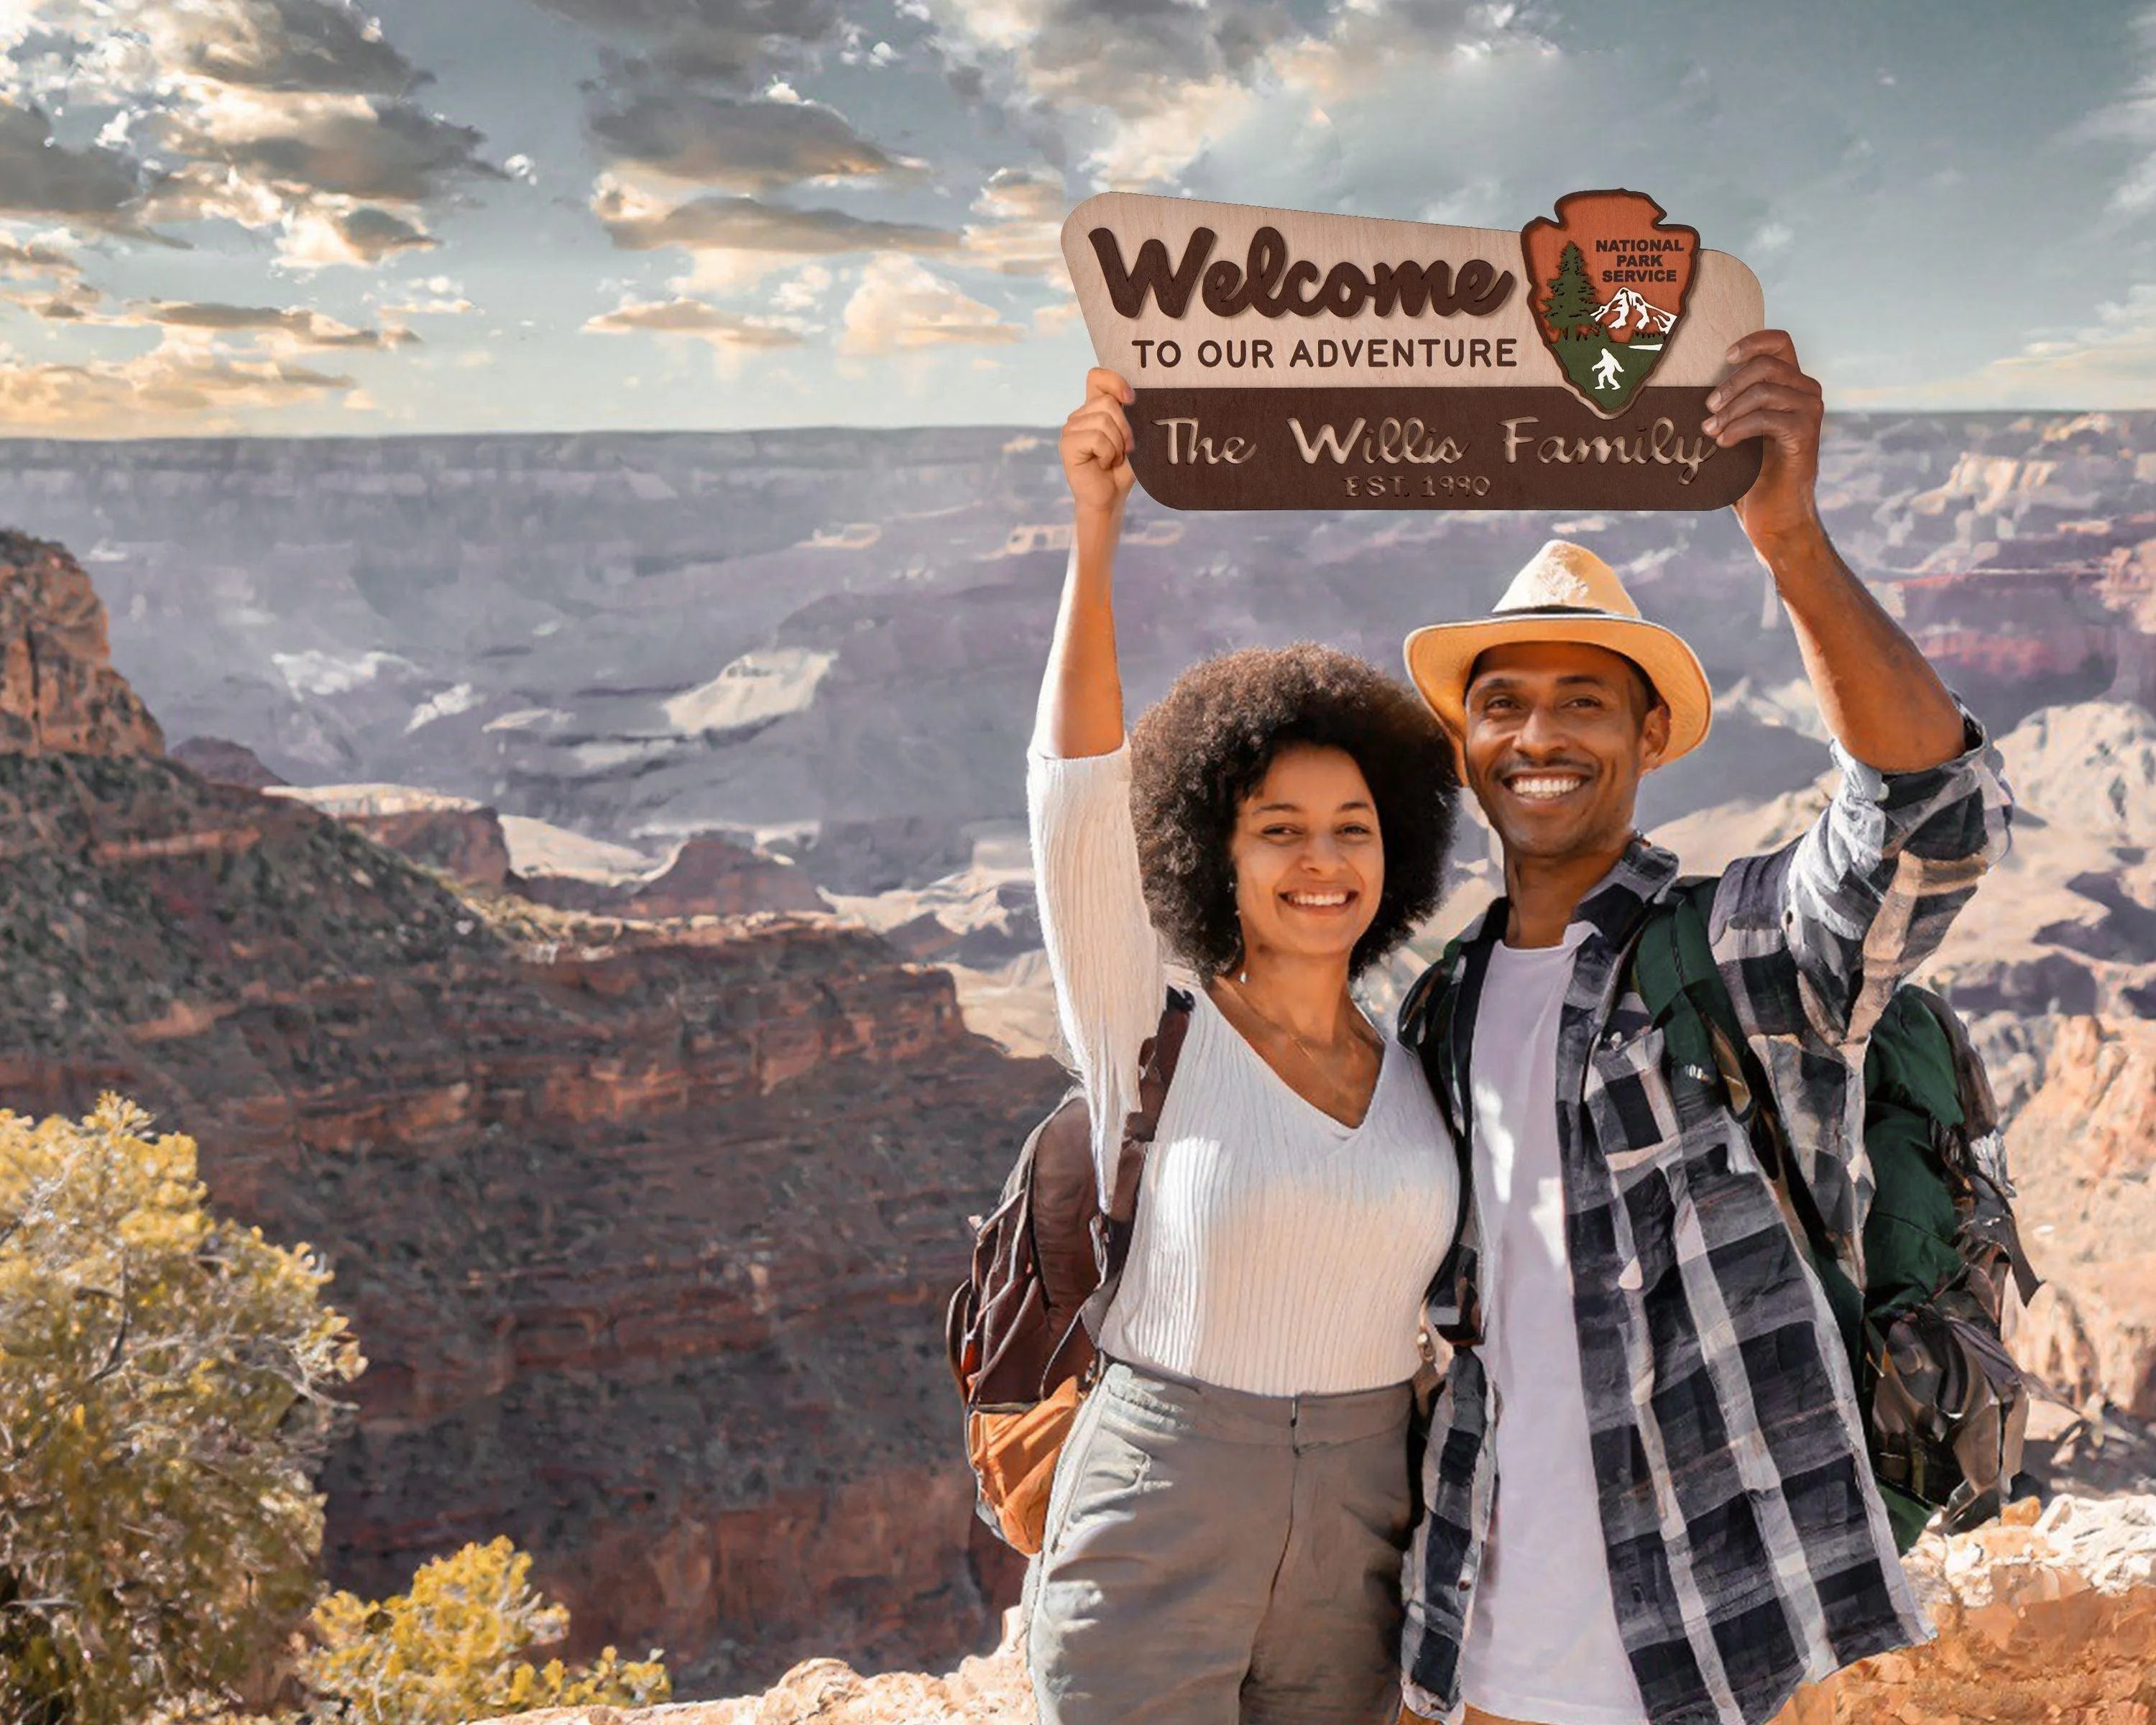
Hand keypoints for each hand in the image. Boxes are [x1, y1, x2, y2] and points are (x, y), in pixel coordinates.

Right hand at [1060, 367, 1136, 515]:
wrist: (1110, 498)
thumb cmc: (1122, 469)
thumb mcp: (1134, 438)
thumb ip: (1132, 416)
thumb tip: (1136, 399)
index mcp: (1095, 409)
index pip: (1097, 377)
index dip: (1114, 381)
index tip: (1131, 399)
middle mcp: (1080, 415)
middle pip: (1107, 402)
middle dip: (1125, 428)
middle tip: (1125, 449)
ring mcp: (1071, 429)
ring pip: (1103, 421)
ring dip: (1117, 445)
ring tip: (1112, 459)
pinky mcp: (1067, 443)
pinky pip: (1096, 438)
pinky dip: (1107, 454)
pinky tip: (1102, 464)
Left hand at [1706, 329, 1824, 552]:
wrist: (1775, 515)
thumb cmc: (1749, 474)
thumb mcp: (1736, 430)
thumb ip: (1728, 403)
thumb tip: (1686, 384)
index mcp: (1790, 385)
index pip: (1780, 342)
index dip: (1753, 341)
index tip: (1724, 357)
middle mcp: (1806, 392)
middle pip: (1767, 364)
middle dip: (1730, 384)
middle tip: (1707, 409)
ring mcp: (1810, 411)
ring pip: (1765, 389)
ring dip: (1730, 409)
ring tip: (1709, 431)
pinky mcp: (1806, 433)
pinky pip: (1767, 417)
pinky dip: (1739, 427)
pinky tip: (1723, 442)